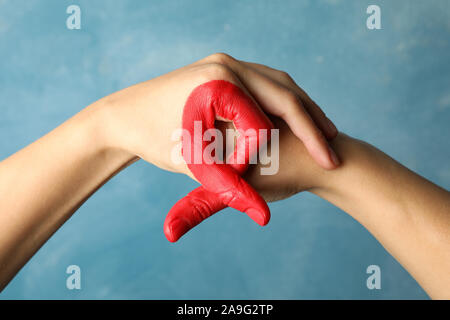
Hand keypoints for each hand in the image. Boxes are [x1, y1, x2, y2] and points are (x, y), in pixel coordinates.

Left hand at [95, 53, 338, 239]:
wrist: (121, 115)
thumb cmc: (154, 140)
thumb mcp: (192, 166)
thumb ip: (228, 193)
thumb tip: (264, 220)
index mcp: (219, 84)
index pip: (264, 125)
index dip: (272, 158)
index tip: (269, 180)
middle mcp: (227, 65)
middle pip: (286, 99)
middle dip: (312, 130)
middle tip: (333, 158)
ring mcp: (228, 63)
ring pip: (283, 89)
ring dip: (305, 115)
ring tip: (327, 137)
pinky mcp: (228, 68)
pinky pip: (271, 85)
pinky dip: (288, 105)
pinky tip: (300, 120)